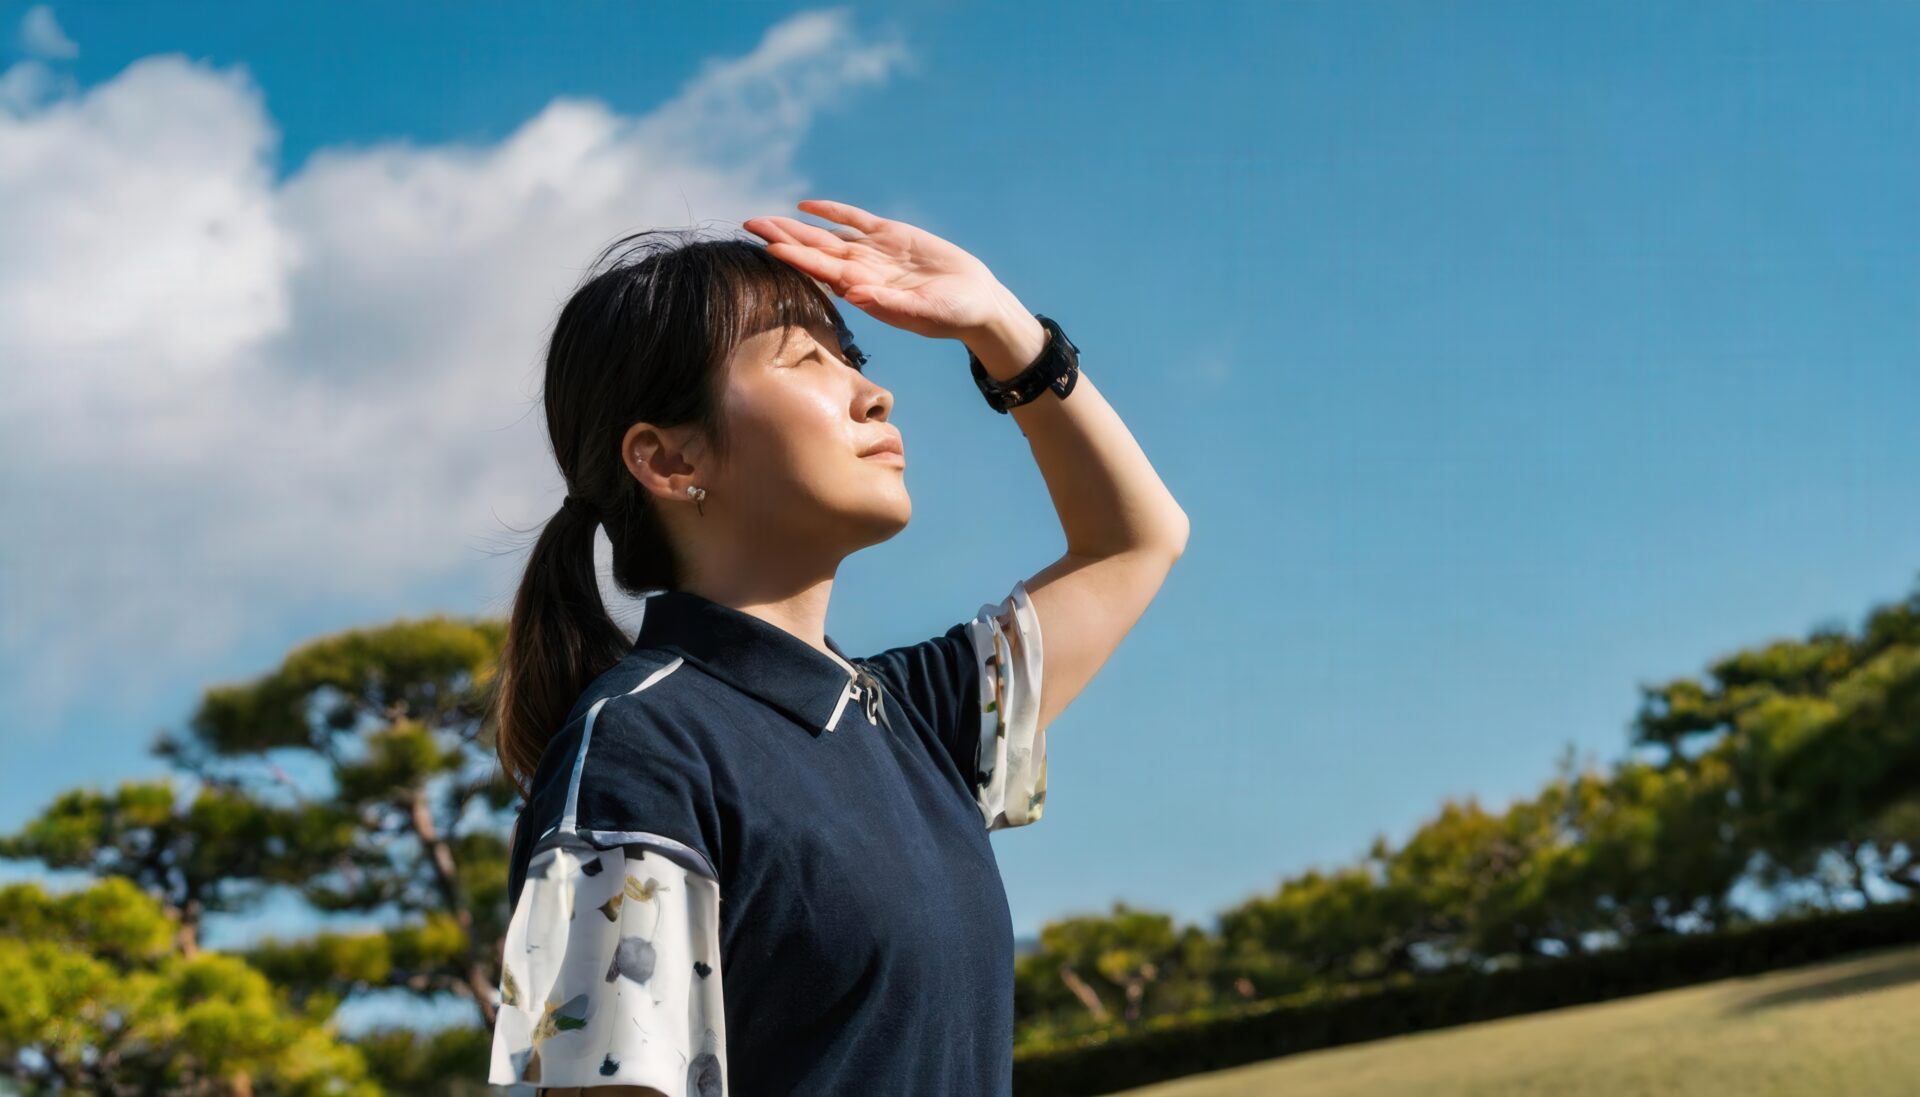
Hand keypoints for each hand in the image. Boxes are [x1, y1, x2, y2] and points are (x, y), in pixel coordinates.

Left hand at [743, 199, 1020, 341]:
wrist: (975, 302)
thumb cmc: (951, 315)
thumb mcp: (922, 311)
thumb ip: (889, 303)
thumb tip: (854, 293)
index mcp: (864, 289)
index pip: (821, 270)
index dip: (796, 257)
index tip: (769, 246)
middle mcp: (861, 270)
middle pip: (813, 249)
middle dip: (782, 236)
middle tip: (749, 224)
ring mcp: (873, 251)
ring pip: (827, 234)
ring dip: (797, 226)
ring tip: (765, 218)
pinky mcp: (891, 235)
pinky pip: (855, 220)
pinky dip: (833, 212)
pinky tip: (807, 205)